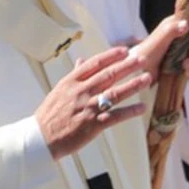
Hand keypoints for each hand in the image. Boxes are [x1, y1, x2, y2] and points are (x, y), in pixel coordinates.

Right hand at [35, 47, 154, 159]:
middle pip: (108, 75)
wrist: (40, 138)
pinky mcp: (93, 124)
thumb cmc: (50, 114)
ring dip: (133, 85)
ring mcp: (87, 108)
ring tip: (147, 78)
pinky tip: (142, 107)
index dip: (111, 56)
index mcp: (72, 81)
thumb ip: (75, 75)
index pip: (94, 63)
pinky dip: (130, 112)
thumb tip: (82, 60)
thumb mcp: (60, 90)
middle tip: (142, 59)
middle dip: (127, 66)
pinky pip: (115, 116)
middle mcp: (81, 92)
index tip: (125, 50)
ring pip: (115, 93)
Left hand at [131, 13, 188, 79]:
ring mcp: (184, 49)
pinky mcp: (184, 61)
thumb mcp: (159, 39)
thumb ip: (171, 30)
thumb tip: (186, 25)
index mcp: (177, 24)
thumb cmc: (147, 51)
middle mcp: (183, 35)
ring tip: (185, 66)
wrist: (139, 70)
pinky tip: (187, 72)